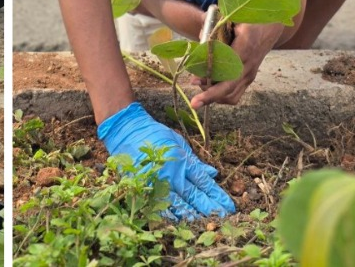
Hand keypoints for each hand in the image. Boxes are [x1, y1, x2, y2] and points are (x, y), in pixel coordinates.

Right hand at [98, 102, 235, 220]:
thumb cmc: (155, 134)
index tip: (227, 205)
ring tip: (207, 222)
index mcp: (182, 162)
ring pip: (179, 204)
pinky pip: (158, 205)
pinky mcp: (143, 188)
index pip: (203, 183)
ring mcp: (157, 183)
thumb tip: (213, 174)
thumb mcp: (178, 143)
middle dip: (210, 207)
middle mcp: (171, 174)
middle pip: (194, 196)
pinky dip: (171, 215)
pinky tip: (181, 222)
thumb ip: (195, 161)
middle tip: (224, 217)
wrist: (127, 131)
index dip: (216, 195)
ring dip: (194, 214)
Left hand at [190, 22, 281, 107]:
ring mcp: (250, 74)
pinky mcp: (249, 79)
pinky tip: (209, 88)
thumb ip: (215, 26)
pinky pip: (234, 95)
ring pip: (231, 95)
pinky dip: (220, 96)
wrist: (270, 27)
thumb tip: (199, 37)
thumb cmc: (250, 20)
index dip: (210, 77)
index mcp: (245, 47)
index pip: (227, 67)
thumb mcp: (234, 17)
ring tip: (200, 85)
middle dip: (210, 97)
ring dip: (213, 96)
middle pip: (229, 87)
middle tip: (194, 103)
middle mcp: (249, 64)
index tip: (194, 81)